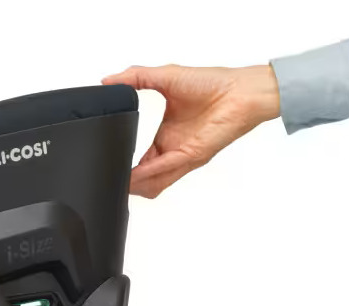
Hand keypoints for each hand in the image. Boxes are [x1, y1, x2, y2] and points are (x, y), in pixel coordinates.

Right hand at [102, 65, 280, 196]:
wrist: (240, 89)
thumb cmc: (212, 84)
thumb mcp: (165, 77)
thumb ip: (136, 78)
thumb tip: (109, 80)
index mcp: (166, 137)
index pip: (141, 162)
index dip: (125, 167)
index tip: (109, 165)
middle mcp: (172, 150)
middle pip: (145, 180)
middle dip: (127, 184)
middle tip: (110, 180)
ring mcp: (182, 156)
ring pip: (153, 183)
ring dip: (136, 184)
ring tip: (118, 182)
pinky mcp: (192, 156)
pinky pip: (165, 169)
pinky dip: (148, 173)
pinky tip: (134, 174)